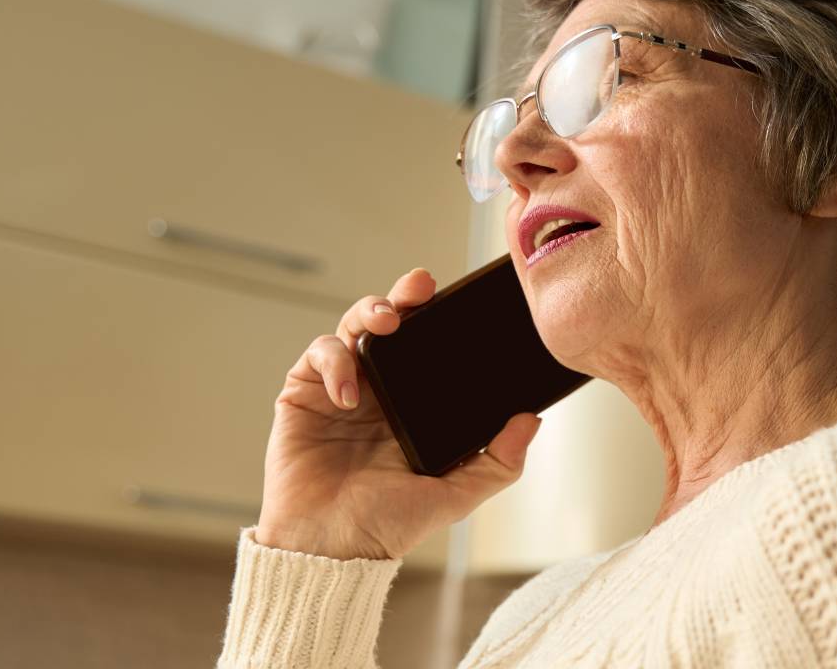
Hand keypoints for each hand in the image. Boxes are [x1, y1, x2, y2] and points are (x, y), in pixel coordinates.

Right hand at [253, 268, 542, 559]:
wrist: (328, 547)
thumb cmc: (386, 525)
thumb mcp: (455, 495)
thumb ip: (497, 463)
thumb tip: (533, 421)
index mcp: (414, 405)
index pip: (430, 348)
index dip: (440, 319)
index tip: (459, 301)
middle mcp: (379, 390)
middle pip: (392, 324)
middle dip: (404, 297)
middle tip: (419, 288)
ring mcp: (340, 389)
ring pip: (353, 327)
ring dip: (368, 313)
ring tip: (385, 325)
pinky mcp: (303, 395)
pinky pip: (318, 356)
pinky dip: (334, 363)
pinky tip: (348, 394)